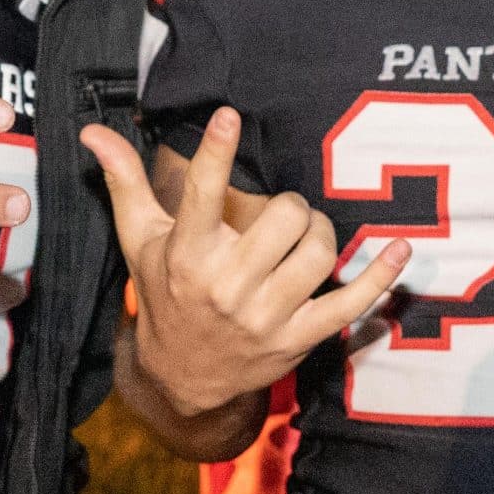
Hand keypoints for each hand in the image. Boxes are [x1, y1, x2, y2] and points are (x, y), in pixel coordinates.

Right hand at [83, 109, 410, 418]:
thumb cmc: (164, 294)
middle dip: (290, 206)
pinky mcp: (297, 339)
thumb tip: (93, 133)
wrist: (183, 378)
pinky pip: (348, 304)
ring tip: (307, 235)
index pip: (200, 196)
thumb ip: (124, 182)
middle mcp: (226, 287)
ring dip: (322, 232)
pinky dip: (379, 277)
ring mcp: (265, 317)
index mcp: (186, 256)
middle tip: (282, 214)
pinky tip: (400, 250)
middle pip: (283, 218)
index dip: (215, 152)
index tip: (228, 115)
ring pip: (319, 254)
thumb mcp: (139, 241)